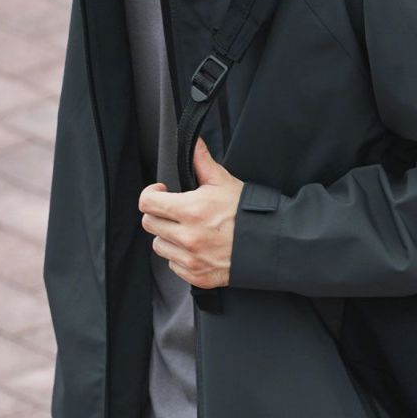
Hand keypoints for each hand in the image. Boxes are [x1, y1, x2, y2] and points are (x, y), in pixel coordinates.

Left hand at [139, 136, 244, 288]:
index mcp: (190, 210)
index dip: (151, 193)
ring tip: (188, 230)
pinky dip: (180, 256)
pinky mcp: (196, 276)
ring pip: (159, 245)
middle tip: (176, 211)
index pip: (147, 202)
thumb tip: (192, 141)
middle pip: (149, 224)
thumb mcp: (224, 181)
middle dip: (160, 214)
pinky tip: (197, 247)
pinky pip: (173, 265)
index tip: (162, 192)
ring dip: (168, 237)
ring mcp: (191, 259)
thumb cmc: (247, 212)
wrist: (269, 244)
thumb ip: (201, 160)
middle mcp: (187, 237)